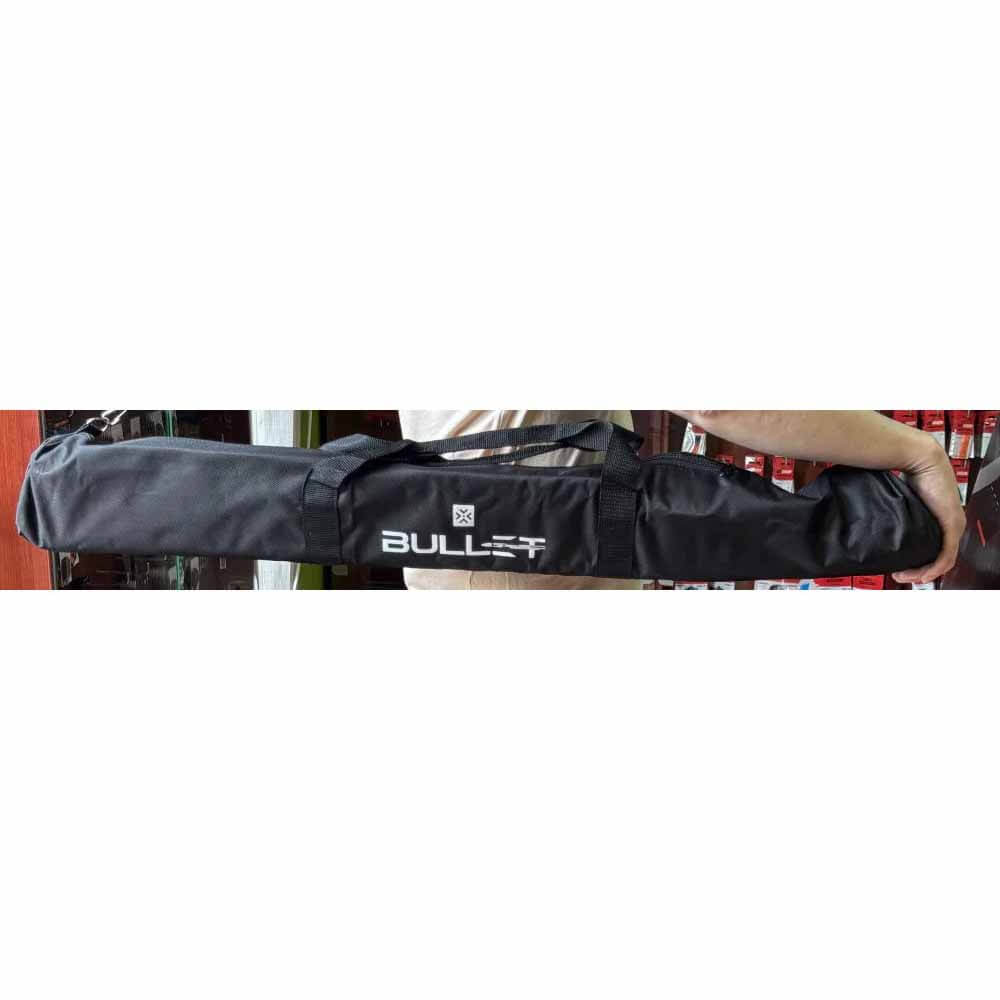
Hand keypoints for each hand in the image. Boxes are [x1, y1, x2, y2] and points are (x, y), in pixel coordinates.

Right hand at [892, 444, 965, 584]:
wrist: (918, 457)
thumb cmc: (906, 471)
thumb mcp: (897, 497)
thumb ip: (889, 509)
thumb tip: (864, 513)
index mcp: (938, 516)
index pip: (932, 546)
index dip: (917, 561)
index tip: (898, 567)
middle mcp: (951, 523)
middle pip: (938, 557)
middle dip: (919, 571)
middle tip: (900, 575)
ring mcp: (953, 525)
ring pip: (942, 560)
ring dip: (923, 573)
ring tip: (905, 576)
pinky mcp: (952, 526)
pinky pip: (946, 556)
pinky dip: (933, 569)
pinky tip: (920, 575)